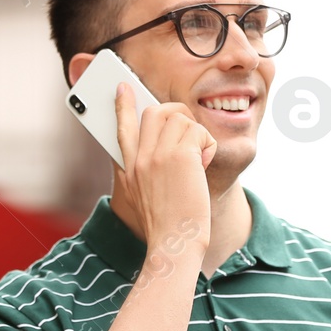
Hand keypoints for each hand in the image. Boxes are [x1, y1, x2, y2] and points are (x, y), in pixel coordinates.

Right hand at [113, 82, 214, 257]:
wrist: (173, 243)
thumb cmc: (164, 226)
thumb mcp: (140, 198)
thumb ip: (142, 171)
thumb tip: (157, 145)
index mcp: (128, 168)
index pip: (122, 127)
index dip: (123, 105)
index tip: (123, 87)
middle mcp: (138, 158)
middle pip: (155, 112)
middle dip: (177, 115)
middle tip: (190, 134)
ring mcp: (157, 155)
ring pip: (180, 118)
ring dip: (196, 135)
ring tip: (198, 161)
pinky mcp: (180, 156)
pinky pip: (199, 132)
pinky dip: (207, 146)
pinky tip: (203, 167)